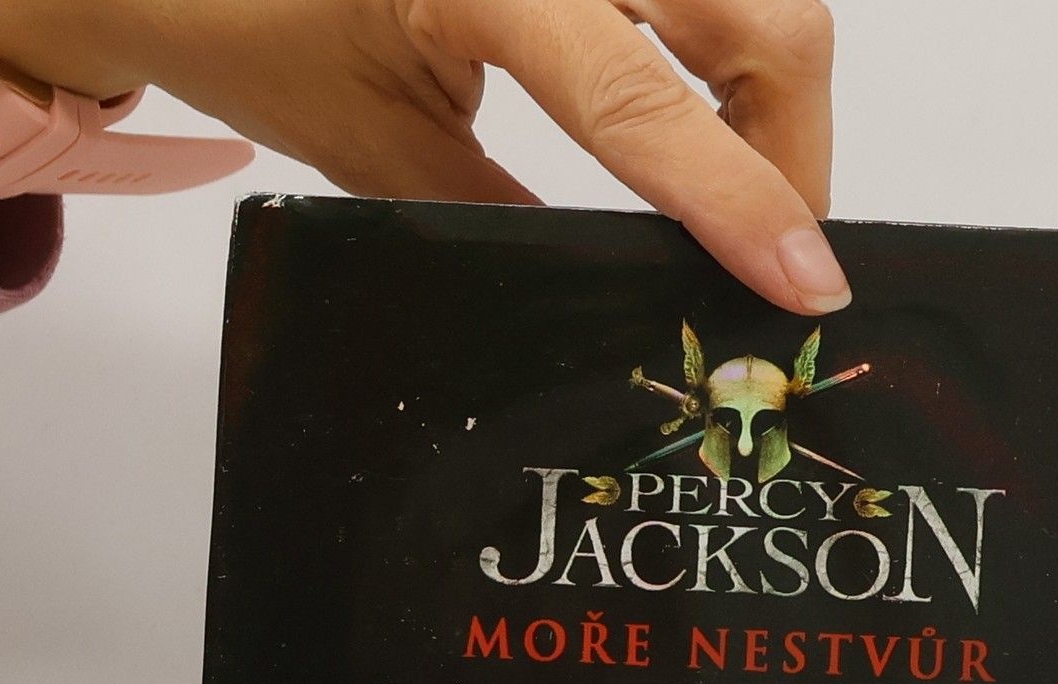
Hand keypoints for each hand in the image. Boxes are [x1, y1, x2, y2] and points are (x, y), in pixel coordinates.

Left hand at [0, 0, 845, 312]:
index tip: (805, 282)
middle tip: (771, 250)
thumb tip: (639, 281)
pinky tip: (703, 106)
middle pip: (759, 16)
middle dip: (789, 147)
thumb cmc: (252, 26)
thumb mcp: (382, 152)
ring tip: (737, 186)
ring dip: (773, 94)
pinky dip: (729, 46)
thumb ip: (512, 217)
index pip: (640, 101)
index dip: (739, 197)